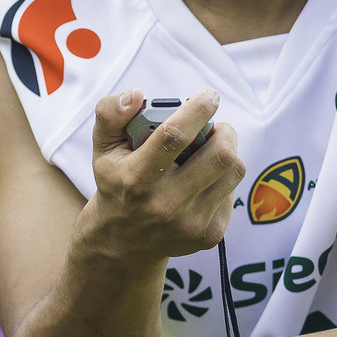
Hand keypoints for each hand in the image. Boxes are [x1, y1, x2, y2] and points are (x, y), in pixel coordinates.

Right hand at [85, 87, 244, 260]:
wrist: (122, 241)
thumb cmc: (116, 182)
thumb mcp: (103, 147)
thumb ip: (111, 114)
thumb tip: (137, 94)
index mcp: (135, 179)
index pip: (174, 137)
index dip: (197, 110)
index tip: (210, 96)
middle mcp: (164, 205)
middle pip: (220, 155)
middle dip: (224, 132)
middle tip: (213, 127)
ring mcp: (190, 223)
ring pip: (233, 171)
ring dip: (226, 153)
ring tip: (207, 153)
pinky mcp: (209, 235)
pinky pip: (232, 192)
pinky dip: (222, 179)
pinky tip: (202, 181)